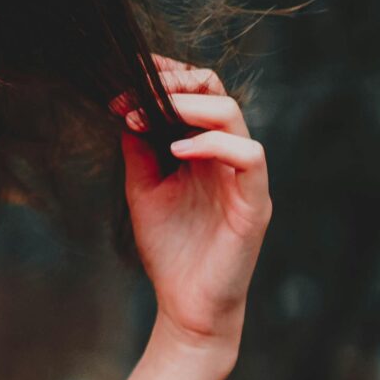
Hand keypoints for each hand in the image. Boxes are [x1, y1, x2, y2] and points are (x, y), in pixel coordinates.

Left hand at [118, 57, 271, 353]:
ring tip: (154, 111)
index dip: (167, 77)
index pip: (197, 94)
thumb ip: (139, 148)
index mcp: (204, 150)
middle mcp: (227, 156)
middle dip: (177, 82)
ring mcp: (244, 178)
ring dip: (189, 106)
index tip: (130, 73)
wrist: (186, 306)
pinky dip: (212, 144)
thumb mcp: (144, 188)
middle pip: (217, 93)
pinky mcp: (256, 202)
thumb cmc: (169, 249)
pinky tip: (178, 150)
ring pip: (233, 116)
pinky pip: (248, 156)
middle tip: (140, 87)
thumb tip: (124, 105)